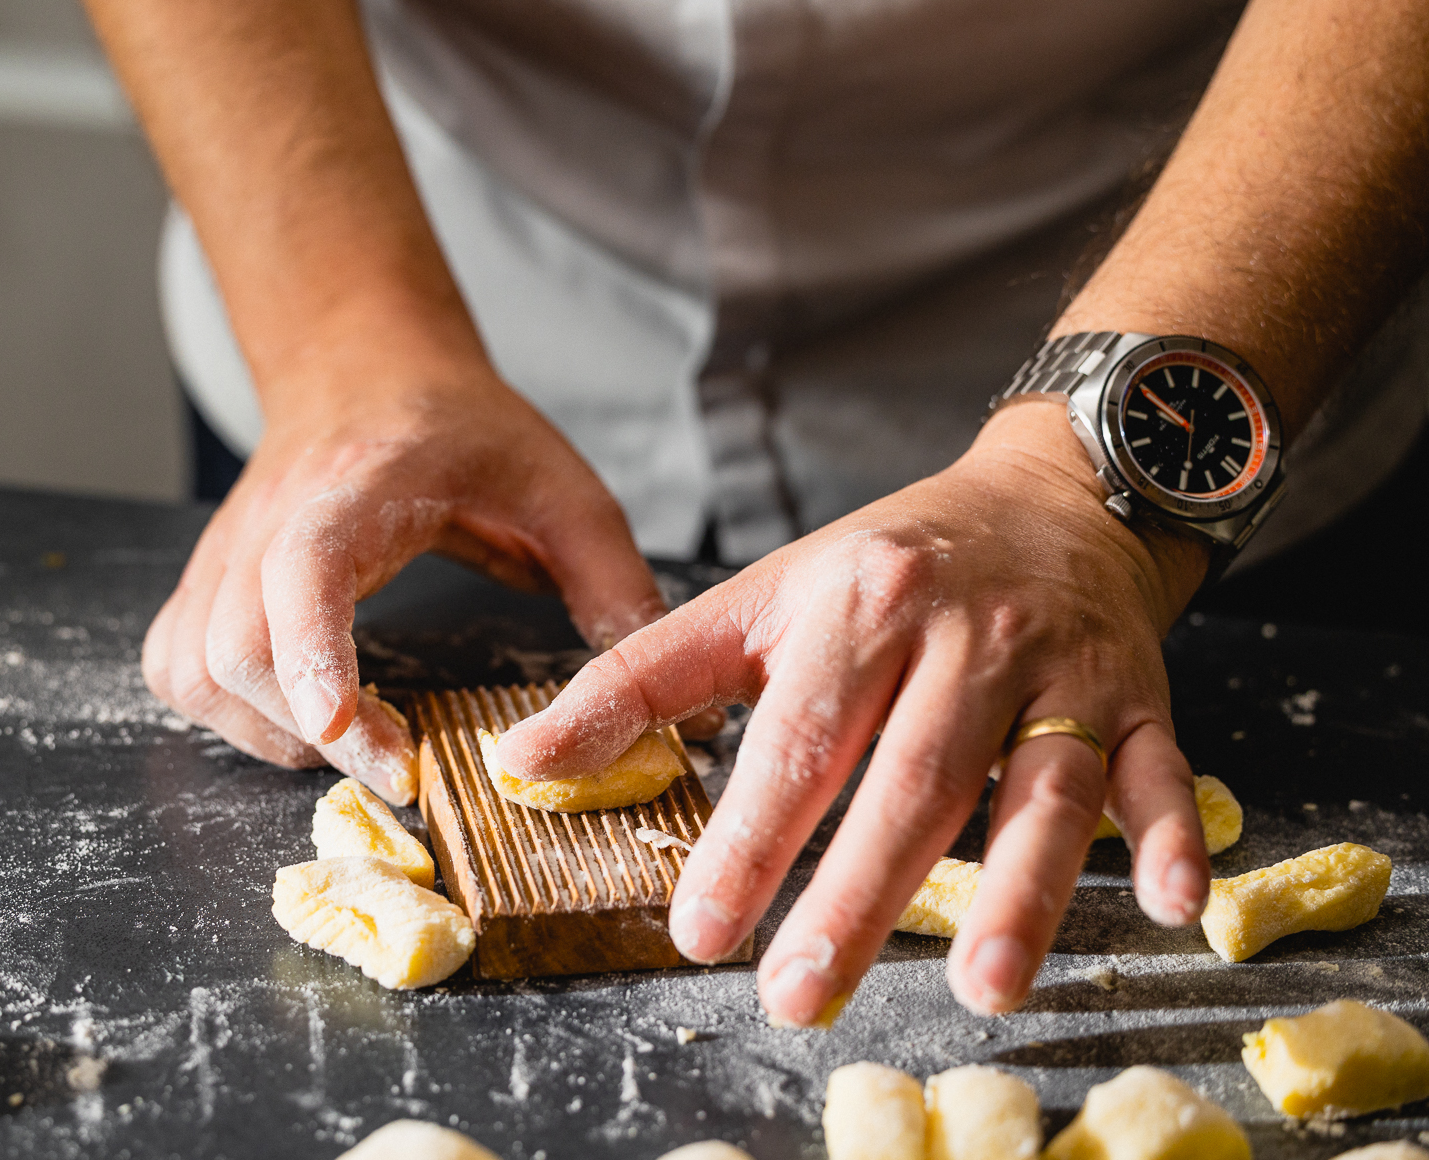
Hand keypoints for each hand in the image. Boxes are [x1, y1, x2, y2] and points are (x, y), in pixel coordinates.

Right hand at [142, 331, 673, 803]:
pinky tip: (298, 718)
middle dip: (311, 734)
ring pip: (194, 668)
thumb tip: (665, 704)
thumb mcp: (563, 488)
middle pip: (234, 648)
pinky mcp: (208, 578)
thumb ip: (614, 584)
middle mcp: (271, 519)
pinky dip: (224, 712)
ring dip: (263, 733)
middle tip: (402, 765)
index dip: (316, 659)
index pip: (302, 569)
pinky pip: (176, 664)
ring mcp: (227, 550)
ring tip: (354, 744)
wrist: (369, 367)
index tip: (357, 736)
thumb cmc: (463, 429)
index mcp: (358, 487)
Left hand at [495, 401, 1212, 1018]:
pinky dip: (1172, 832)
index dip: (750, 837)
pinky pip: (1160, 769)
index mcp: (859, 610)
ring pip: (1040, 785)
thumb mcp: (759, 600)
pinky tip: (1170, 905)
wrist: (1045, 496)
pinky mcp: (1135, 699)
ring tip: (986, 984)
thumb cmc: (888, 565)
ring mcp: (1057, 671)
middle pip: (911, 780)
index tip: (703, 929)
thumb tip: (524, 756)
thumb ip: (642, 680)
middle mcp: (961, 639)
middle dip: (859, 894)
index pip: (796, 738)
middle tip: (805, 995)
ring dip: (1023, 886)